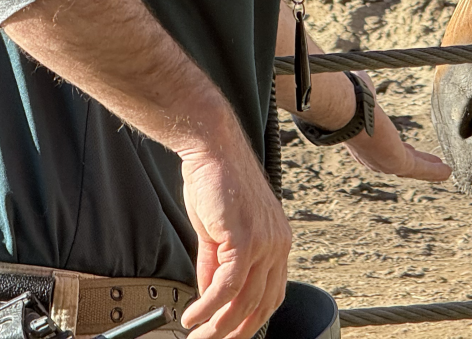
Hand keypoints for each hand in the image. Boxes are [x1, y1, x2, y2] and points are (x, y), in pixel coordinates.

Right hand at [179, 143, 292, 338]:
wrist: (214, 151)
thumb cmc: (217, 184)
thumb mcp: (220, 233)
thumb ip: (216, 265)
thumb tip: (209, 296)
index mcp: (277, 242)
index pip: (272, 294)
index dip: (251, 320)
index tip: (229, 333)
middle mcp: (278, 244)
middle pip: (262, 305)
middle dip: (235, 331)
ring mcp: (265, 242)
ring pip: (244, 301)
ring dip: (217, 326)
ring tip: (196, 335)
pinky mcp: (245, 239)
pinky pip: (227, 287)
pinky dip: (208, 307)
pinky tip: (193, 316)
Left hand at [345, 72, 450, 180]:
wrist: (343, 108)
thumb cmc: (346, 96)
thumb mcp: (360, 90)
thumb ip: (365, 88)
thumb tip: (362, 78)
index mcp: (362, 139)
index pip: (383, 146)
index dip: (398, 148)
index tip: (408, 148)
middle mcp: (371, 156)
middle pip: (398, 162)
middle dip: (414, 161)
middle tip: (430, 161)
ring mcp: (383, 162)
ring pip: (411, 168)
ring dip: (427, 168)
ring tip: (444, 170)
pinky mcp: (397, 163)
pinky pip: (421, 169)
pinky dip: (433, 171)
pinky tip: (447, 172)